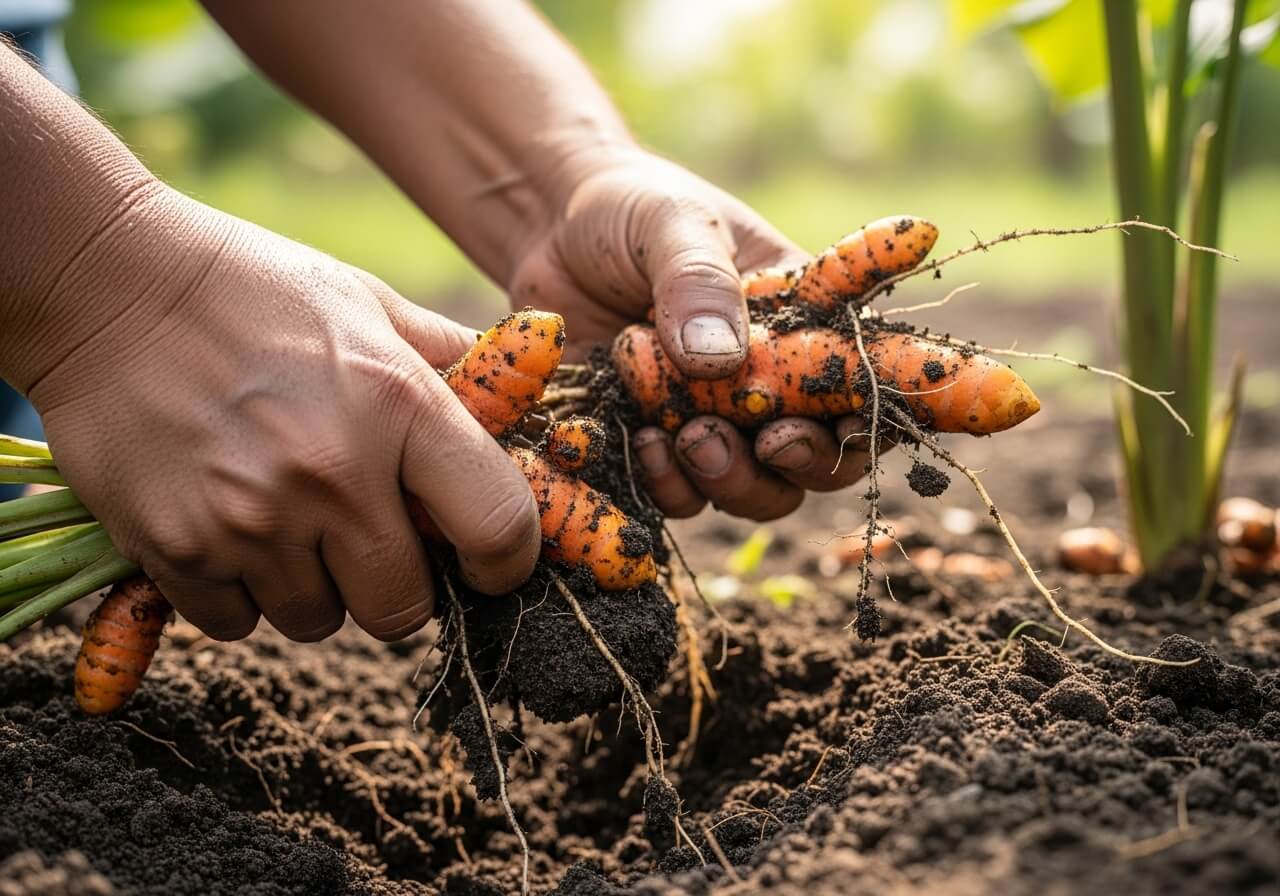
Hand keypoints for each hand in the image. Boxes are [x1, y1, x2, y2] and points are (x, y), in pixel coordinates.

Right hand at [25, 185, 541, 641]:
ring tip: (286, 514)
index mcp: (400, 406)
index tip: (489, 563)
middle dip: (398, 585)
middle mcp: (331, 473)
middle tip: (369, 536)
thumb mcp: (372, 306)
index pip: (498, 527)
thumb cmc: (259, 292)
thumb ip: (455, 362)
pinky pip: (237, 623)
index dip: (506, 562)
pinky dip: (241, 592)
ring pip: (318, 622)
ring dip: (315, 587)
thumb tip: (530, 394)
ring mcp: (249, 519)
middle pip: (404, 609)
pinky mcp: (175, 548)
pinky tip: (229, 524)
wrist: (112, 284)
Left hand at [509, 147, 878, 520]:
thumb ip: (701, 281)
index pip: (865, 382)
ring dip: (731, 478)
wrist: (544, 227)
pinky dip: (669, 485)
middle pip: (820, 458)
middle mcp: (768, 381)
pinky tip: (641, 440)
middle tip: (767, 441)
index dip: (868, 416)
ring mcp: (712, 419)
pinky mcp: (655, 444)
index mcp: (801, 320)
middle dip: (802, 462)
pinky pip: (682, 496)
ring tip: (686, 435)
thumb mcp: (671, 222)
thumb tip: (721, 360)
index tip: (838, 422)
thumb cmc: (626, 209)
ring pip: (756, 490)